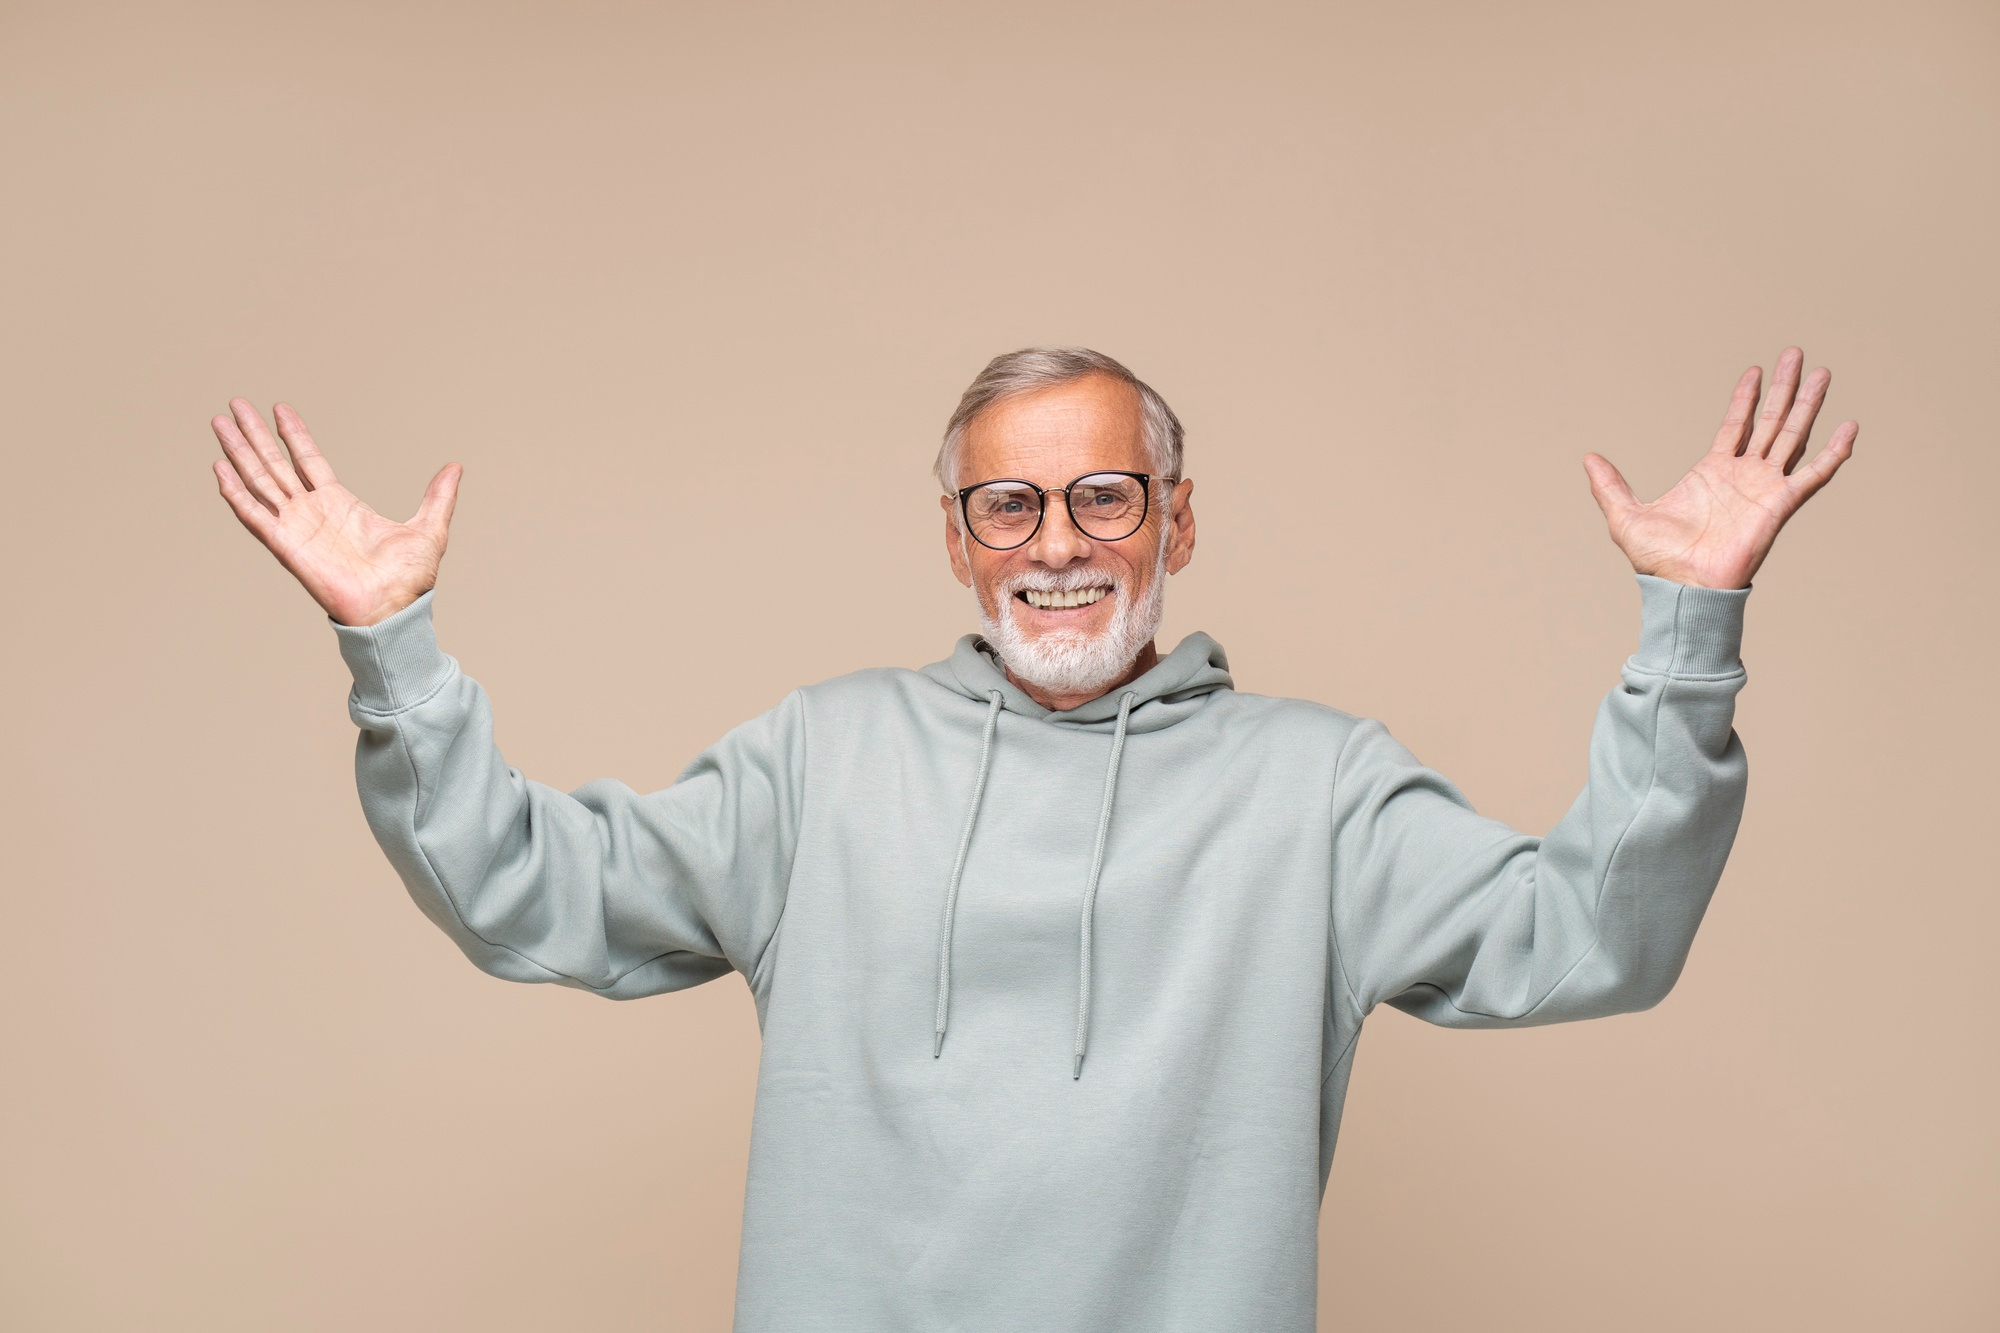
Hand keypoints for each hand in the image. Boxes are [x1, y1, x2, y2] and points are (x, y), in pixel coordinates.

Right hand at [211, 399, 461, 626]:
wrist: (393, 610)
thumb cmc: (409, 579)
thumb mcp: (429, 528)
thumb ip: (439, 496)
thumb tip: (456, 467)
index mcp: (340, 503)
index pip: (309, 459)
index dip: (294, 433)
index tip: (279, 408)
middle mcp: (312, 511)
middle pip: (276, 463)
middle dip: (255, 434)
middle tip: (235, 404)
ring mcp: (296, 526)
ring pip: (259, 479)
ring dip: (238, 451)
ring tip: (219, 422)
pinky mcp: (285, 545)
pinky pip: (253, 514)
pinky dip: (235, 491)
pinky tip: (220, 467)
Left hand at [1583, 348, 1856, 589]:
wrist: (1682, 588)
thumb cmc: (1658, 561)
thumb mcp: (1624, 516)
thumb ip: (1609, 485)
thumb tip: (1587, 458)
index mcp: (1713, 473)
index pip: (1736, 425)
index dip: (1745, 398)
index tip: (1755, 369)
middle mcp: (1743, 476)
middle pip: (1770, 421)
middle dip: (1784, 388)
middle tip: (1796, 353)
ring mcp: (1764, 488)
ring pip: (1793, 436)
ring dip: (1809, 405)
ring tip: (1824, 373)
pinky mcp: (1780, 505)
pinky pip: (1813, 475)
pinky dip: (1833, 453)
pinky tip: (1849, 428)